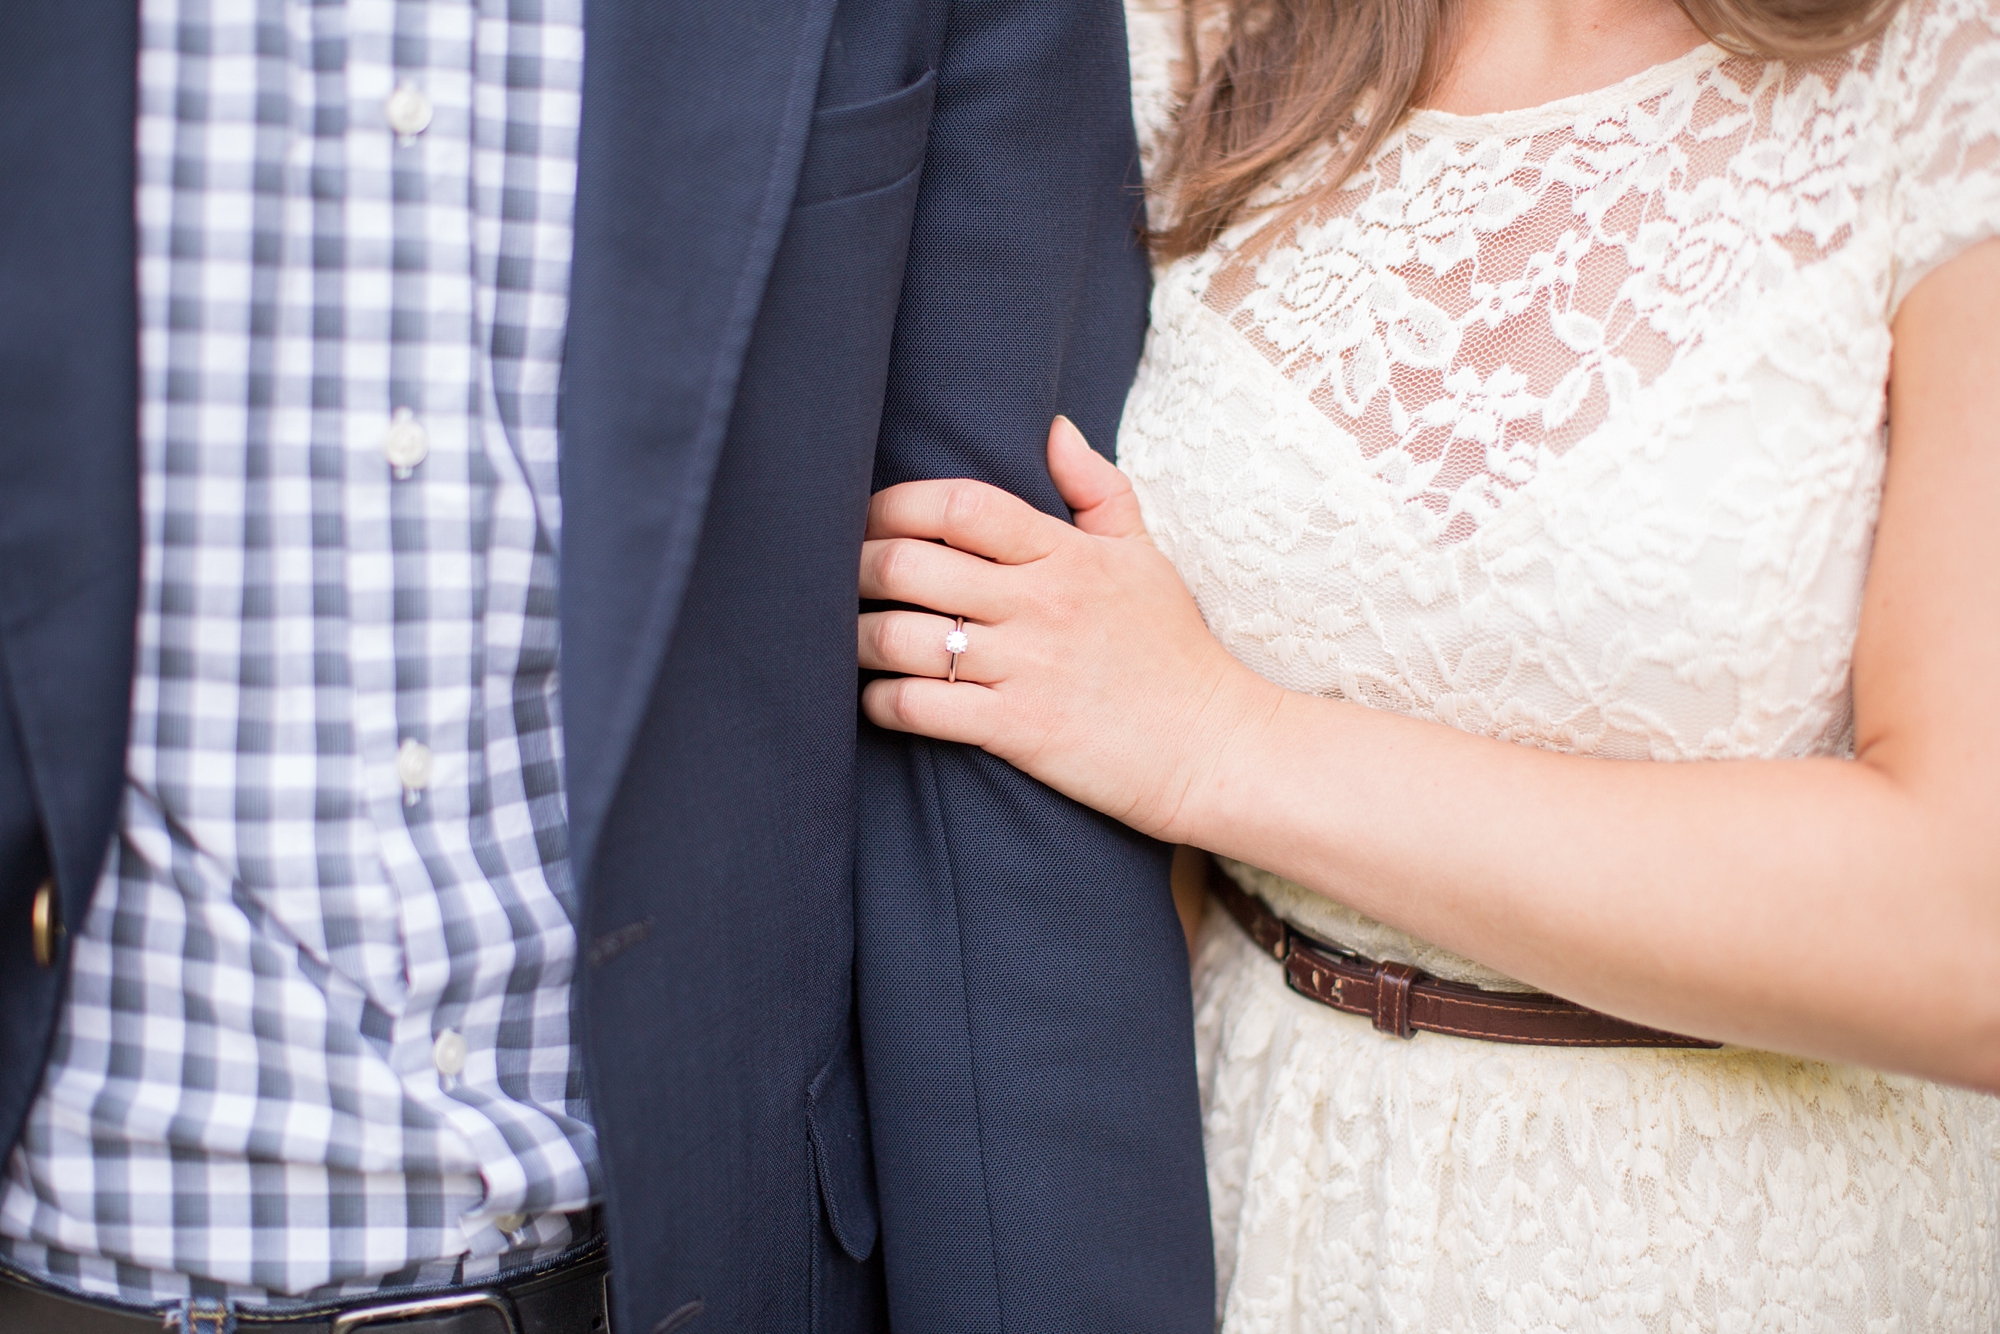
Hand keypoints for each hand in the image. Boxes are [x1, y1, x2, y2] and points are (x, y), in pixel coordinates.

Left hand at [857, 417, 1279, 841]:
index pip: (961, 506)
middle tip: (840, 578)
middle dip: (856, 568)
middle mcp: (1041, 603)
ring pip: (903, 639)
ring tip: (848, 641)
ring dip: (857, 639)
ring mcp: (1028, 667)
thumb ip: (1098, 490)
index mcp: (1066, 554)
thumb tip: (1054, 429)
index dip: (896, 504)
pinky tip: (879, 699)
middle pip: (912, 565)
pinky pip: (921, 708)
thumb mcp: (1146, 557)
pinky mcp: (1019, 730)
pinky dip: (882, 703)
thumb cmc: (1174, 651)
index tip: (872, 519)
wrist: (1215, 747)